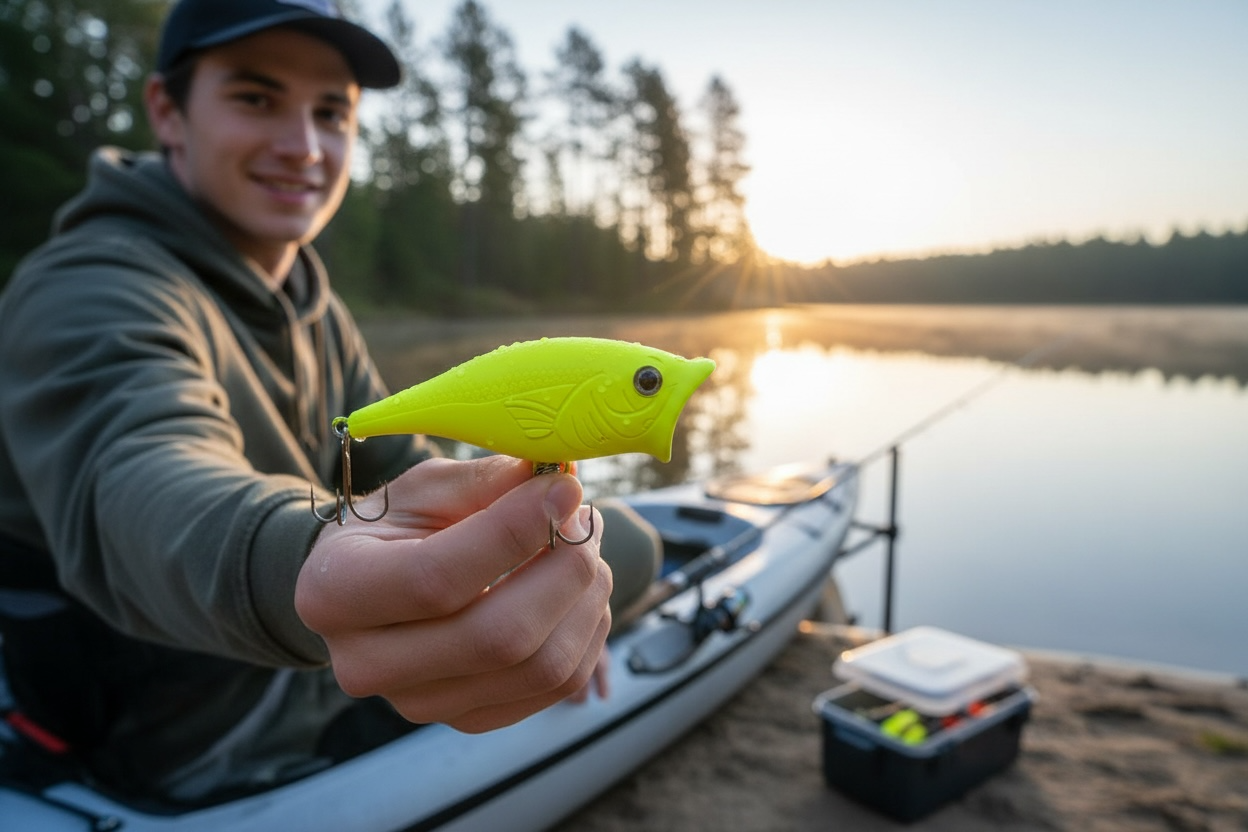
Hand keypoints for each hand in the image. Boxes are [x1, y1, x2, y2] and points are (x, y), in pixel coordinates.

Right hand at [296, 455, 611, 732]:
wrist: (369, 587)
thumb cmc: (396, 527)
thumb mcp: (423, 488)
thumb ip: (484, 482)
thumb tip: (556, 482)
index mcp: (335, 592)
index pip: (437, 579)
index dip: (513, 533)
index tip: (562, 490)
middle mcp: (368, 664)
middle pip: (499, 638)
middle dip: (564, 570)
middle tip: (583, 519)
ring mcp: (420, 703)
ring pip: (541, 668)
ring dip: (586, 599)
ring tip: (585, 547)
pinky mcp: (468, 719)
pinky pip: (557, 685)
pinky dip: (586, 631)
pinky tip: (577, 590)